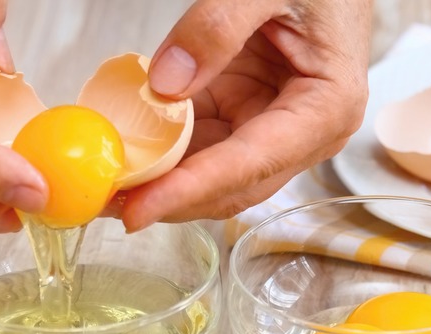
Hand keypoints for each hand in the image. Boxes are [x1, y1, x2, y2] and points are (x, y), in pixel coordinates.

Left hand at [120, 0, 371, 230]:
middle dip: (169, 199)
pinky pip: (203, 147)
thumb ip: (217, 27)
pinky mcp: (247, 119)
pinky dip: (165, 153)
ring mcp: (274, 131)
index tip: (139, 210)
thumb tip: (165, 83)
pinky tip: (129, 153)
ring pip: (213, 177)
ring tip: (106, 183)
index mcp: (325, 109)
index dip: (191, 190)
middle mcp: (305, 135)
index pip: (250, 164)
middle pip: (232, 186)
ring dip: (162, 183)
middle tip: (105, 201)